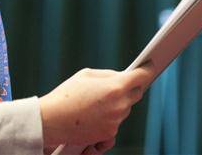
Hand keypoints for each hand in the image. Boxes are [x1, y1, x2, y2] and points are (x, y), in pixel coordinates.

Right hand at [39, 66, 153, 151]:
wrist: (51, 120)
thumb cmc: (66, 95)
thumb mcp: (87, 75)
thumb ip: (108, 75)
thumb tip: (121, 77)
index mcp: (116, 88)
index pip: (141, 77)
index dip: (147, 70)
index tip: (150, 66)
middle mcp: (119, 106)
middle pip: (136, 94)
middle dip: (131, 87)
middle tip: (123, 82)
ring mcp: (115, 123)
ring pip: (125, 109)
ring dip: (118, 104)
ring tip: (100, 100)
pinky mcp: (108, 136)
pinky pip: (116, 125)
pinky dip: (111, 121)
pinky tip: (101, 117)